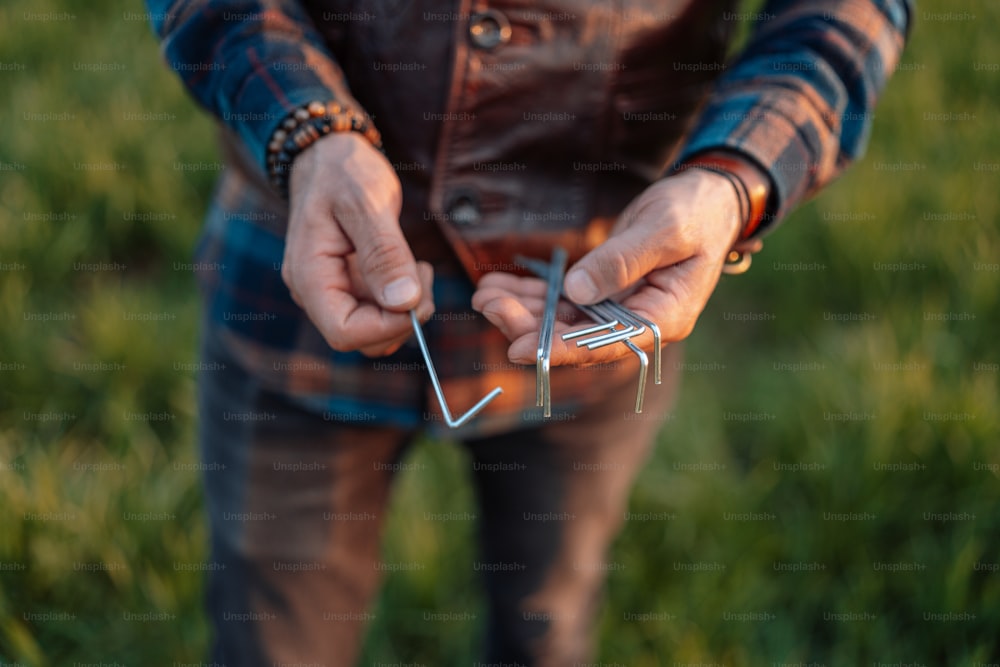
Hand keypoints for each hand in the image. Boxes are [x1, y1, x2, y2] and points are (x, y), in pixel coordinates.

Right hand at [281, 132, 434, 356]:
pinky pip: (379, 311)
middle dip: (401, 318)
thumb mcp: (366, 202)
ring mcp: (332, 291)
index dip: (387, 326)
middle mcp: (315, 292)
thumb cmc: (342, 171)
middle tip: (424, 274)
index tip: (418, 296)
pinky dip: (403, 299)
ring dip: (406, 309)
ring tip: (419, 267)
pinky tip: (411, 267)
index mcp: (309, 276)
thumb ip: (384, 253)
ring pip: (375, 329)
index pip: (344, 332)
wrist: (329, 155)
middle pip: (362, 338)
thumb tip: (404, 303)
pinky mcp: (350, 286)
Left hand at [471, 169, 742, 364]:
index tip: (520, 348)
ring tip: (484, 296)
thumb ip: (622, 260)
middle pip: (576, 337)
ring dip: (522, 310)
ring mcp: (618, 308)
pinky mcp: (602, 291)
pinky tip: (497, 286)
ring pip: (562, 320)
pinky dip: (530, 294)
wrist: (706, 198)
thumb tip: (577, 290)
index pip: (607, 345)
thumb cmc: (696, 213)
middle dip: (529, 326)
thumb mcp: (665, 230)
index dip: (562, 350)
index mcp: (664, 318)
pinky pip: (561, 300)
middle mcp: (637, 322)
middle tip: (489, 306)